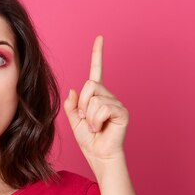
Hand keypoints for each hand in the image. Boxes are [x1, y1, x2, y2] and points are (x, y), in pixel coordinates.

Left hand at [63, 35, 128, 163]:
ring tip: (95, 127)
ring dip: (88, 116)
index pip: (96, 71)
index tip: (99, 38)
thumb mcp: (74, 121)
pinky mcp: (122, 111)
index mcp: (97, 96)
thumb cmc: (89, 140)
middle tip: (86, 120)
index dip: (97, 54)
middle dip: (82, 104)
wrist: (99, 156)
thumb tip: (73, 90)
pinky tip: (101, 127)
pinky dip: (96, 120)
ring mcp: (116, 103)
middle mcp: (108, 96)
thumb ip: (72, 105)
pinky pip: (102, 108)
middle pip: (89, 85)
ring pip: (94, 98)